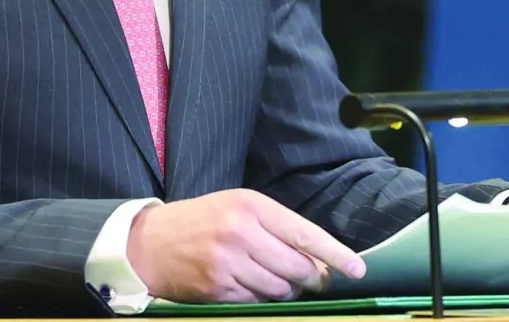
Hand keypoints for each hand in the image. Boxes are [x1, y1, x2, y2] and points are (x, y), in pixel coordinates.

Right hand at [127, 188, 366, 302]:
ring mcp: (227, 264)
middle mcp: (240, 233)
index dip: (336, 255)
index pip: (305, 234)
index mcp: (251, 206)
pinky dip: (261, 299)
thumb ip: (277, 228)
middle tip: (316, 279)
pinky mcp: (217, 289)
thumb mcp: (238, 207)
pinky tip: (251, 287)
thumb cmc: (203, 221)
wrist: (151, 242)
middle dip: (313, 278)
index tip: (357, 269)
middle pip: (298, 267)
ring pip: (281, 289)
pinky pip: (256, 303)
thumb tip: (318, 260)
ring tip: (274, 278)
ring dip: (287, 290)